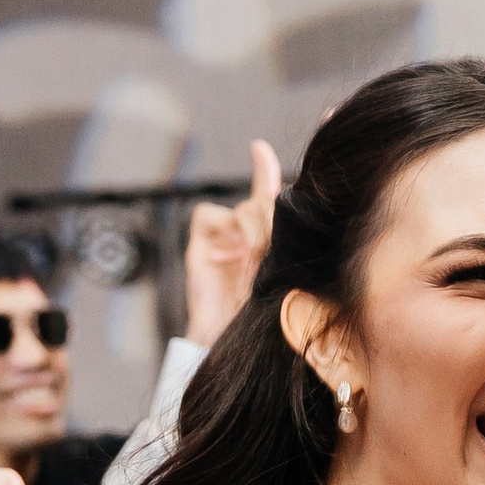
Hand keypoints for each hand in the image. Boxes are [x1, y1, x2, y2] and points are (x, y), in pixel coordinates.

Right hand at [183, 139, 280, 350]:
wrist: (232, 337)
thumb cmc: (266, 309)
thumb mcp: (284, 265)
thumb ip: (283, 229)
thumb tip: (281, 196)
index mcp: (270, 237)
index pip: (270, 193)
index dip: (265, 167)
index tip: (260, 146)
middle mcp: (246, 232)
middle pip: (263, 201)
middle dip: (272, 218)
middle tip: (273, 244)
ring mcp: (223, 235)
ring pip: (243, 208)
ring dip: (254, 228)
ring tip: (257, 256)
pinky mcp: (200, 241)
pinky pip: (210, 213)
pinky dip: (225, 228)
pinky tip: (233, 250)